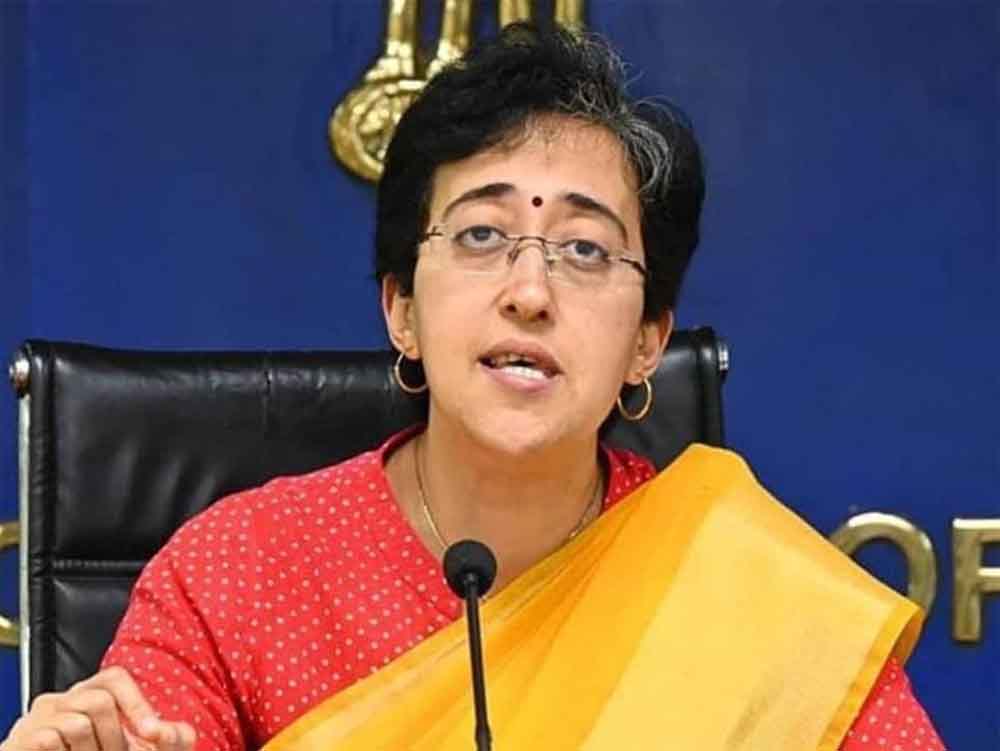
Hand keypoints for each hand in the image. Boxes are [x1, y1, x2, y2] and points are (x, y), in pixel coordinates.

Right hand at [1, 667, 195, 750]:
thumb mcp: (136, 747)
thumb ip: (163, 736)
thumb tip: (164, 730)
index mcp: (91, 694)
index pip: (114, 678)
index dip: (136, 704)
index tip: (152, 732)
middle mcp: (65, 699)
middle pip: (99, 701)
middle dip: (115, 738)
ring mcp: (40, 717)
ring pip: (78, 723)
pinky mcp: (23, 739)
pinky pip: (49, 740)